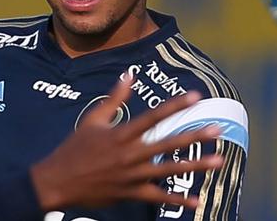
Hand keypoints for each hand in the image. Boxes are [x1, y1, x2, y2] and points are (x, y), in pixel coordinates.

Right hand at [30, 79, 222, 210]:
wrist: (57, 182)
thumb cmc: (74, 148)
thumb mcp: (92, 120)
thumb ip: (114, 99)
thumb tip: (129, 75)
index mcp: (121, 134)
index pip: (153, 117)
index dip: (175, 105)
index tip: (195, 96)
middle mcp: (130, 154)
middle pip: (168, 144)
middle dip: (194, 136)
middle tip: (217, 130)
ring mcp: (132, 176)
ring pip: (169, 171)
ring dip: (195, 166)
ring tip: (219, 161)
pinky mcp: (130, 193)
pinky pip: (158, 197)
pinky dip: (177, 200)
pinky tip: (196, 201)